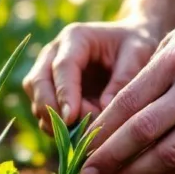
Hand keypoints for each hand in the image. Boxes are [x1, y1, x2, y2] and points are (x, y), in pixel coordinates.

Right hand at [21, 19, 160, 131]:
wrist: (131, 45)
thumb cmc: (135, 45)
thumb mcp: (138, 55)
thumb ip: (123, 80)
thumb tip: (104, 111)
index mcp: (75, 38)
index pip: (62, 66)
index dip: (65, 93)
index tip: (71, 118)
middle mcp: (53, 53)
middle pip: (37, 82)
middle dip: (50, 110)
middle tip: (72, 133)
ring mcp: (48, 73)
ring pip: (37, 100)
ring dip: (54, 122)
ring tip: (85, 133)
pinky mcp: (51, 92)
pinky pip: (45, 114)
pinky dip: (58, 128)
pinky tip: (80, 135)